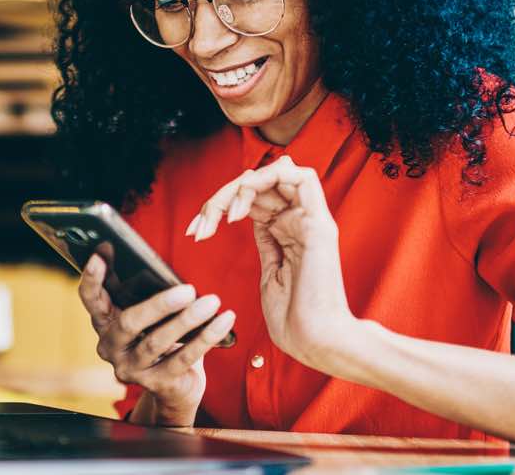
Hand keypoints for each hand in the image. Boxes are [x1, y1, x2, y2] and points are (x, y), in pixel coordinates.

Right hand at [77, 247, 235, 425]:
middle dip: (159, 305)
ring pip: (157, 342)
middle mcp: (111, 347)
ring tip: (212, 302)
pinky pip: (183, 358)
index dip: (93, 277)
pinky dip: (206, 337)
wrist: (175, 387)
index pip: (91, 299)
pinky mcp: (157, 383)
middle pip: (129, 323)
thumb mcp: (150, 315)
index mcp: (106, 322)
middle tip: (188, 290)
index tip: (102, 251)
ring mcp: (132, 368)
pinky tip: (223, 321)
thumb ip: (145, 293)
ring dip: (187, 320)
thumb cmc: (162, 336)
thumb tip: (163, 267)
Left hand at [188, 155, 351, 365]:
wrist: (317, 342)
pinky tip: (241, 209)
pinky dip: (264, 182)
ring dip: (240, 186)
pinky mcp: (318, 224)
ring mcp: (312, 220)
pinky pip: (301, 177)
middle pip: (261, 183)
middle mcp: (302, 221)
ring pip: (277, 172)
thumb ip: (266, 243)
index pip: (255, 199)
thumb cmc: (296, 321)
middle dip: (222, 196)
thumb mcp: (271, 274)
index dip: (222, 205)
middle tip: (201, 223)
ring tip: (222, 214)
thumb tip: (252, 219)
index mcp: (290, 233)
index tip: (195, 231)